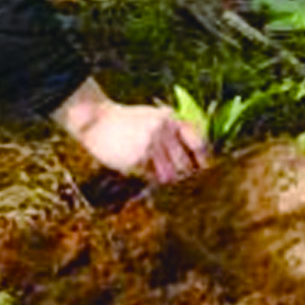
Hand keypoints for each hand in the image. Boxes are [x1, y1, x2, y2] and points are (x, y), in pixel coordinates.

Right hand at [53, 82, 209, 183]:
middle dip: (186, 177)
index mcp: (171, 118)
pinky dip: (151, 179)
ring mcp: (150, 145)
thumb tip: (196, 159)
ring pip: (170, 175)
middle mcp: (164, 130)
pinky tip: (144, 173)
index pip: (198, 143)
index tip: (206, 172)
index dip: (204, 161)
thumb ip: (174, 131)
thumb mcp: (155, 117)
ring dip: (168, 180)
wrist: (98, 121)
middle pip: (185, 164)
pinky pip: (151, 177)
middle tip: (189, 187)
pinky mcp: (137, 158)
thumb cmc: (129, 122)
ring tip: (165, 181)